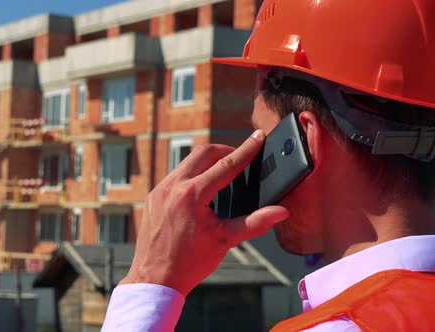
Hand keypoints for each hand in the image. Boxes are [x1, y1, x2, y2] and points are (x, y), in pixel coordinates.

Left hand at [119, 130, 289, 295]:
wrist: (155, 279)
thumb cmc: (189, 263)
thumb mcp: (225, 241)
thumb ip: (255, 223)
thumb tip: (281, 212)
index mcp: (192, 195)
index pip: (227, 165)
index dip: (246, 150)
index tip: (258, 137)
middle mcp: (173, 186)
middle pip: (204, 153)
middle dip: (225, 151)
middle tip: (241, 158)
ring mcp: (160, 190)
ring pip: (187, 162)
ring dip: (207, 162)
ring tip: (223, 173)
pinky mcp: (153, 196)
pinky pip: (175, 175)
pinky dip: (191, 174)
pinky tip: (201, 188)